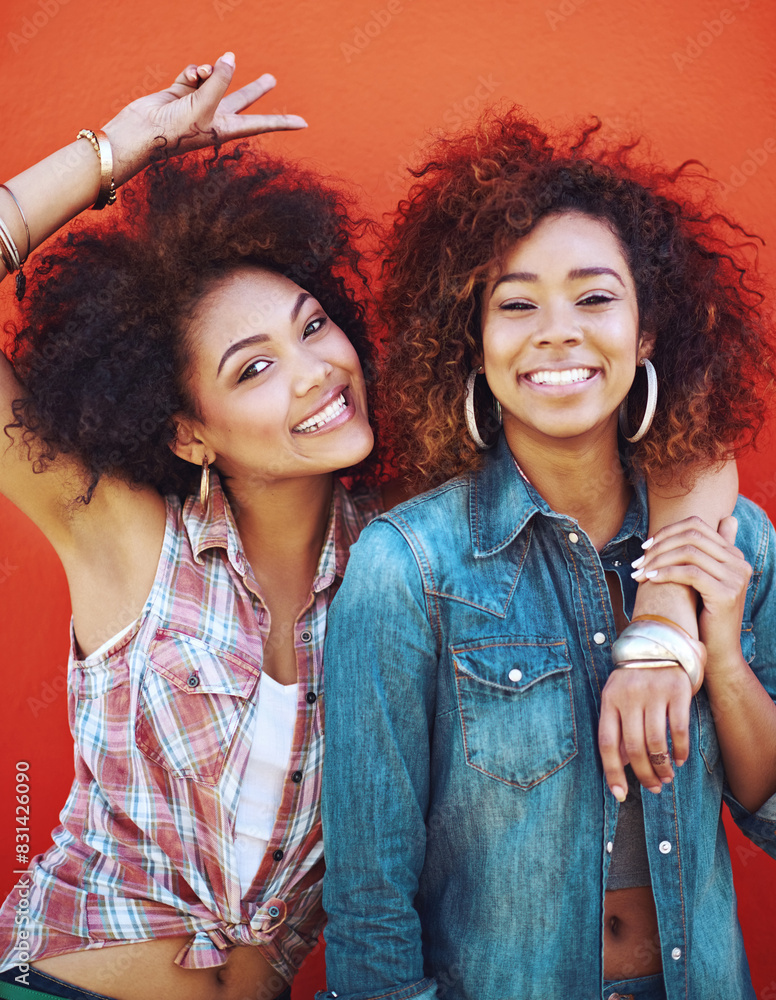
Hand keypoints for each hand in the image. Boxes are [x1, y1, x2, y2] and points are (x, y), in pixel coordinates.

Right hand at [102, 52, 306, 184]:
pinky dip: (194, 70)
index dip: (283, 121)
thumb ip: (220, 79)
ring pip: (216, 79)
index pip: (261, 123)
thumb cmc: (175, 128)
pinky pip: (195, 73)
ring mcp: (199, 103)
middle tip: (272, 79)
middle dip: (256, 88)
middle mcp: (215, 116)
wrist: (141, 132)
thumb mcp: (204, 104)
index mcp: (226, 128)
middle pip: (242, 99)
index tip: (304, 123)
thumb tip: (231, 58)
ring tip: (205, 72)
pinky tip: (190, 75)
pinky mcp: (182, 91)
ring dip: (213, 70)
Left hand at [599, 663, 691, 799]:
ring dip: (663, 767)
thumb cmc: (636, 678)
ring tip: (667, 776)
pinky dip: (680, 750)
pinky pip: (678, 730)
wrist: (659, 640)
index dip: (613, 772)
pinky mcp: (676, 690)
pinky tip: (680, 759)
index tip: (620, 795)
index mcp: (609, 700)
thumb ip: (619, 727)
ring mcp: (653, 692)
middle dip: (644, 774)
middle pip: (634, 748)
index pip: (607, 743)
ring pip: (656, 743)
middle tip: (653, 788)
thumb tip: (621, 765)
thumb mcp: (618, 697)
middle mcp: (629, 696)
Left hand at [631, 515, 750, 677]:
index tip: (645, 547)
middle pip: (692, 536)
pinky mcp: (726, 594)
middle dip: (659, 546)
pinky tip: (651, 580)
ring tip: (639, 573)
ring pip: (689, 552)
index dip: (667, 532)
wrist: (718, 652)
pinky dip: (666, 573)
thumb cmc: (702, 615)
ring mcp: (735, 578)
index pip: (697, 525)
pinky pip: (690, 573)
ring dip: (658, 560)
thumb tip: (716, 522)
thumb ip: (701, 555)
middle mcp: (739, 563)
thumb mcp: (701, 581)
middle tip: (638, 561)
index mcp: (734, 555)